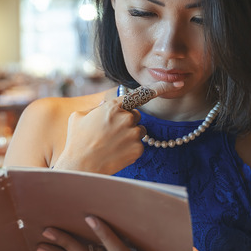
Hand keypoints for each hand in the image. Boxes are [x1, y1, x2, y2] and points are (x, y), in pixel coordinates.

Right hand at [53, 81, 181, 173]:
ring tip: (112, 145)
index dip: (158, 88)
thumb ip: (95, 108)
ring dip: (130, 136)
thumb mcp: (79, 117)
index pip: (139, 94)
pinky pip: (139, 145)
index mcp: (113, 106)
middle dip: (127, 122)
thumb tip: (105, 104)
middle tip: (111, 134)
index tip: (173, 84)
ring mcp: (133, 133)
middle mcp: (126, 117)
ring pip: (139, 131)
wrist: (80, 166)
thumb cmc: (77, 141)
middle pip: (136, 115)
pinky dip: (130, 149)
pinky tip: (116, 153)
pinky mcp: (138, 149)